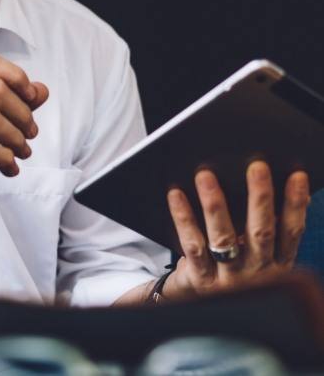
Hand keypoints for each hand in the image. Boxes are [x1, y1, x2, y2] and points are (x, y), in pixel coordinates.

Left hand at [163, 161, 309, 299]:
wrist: (202, 308)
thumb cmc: (234, 268)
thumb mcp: (259, 254)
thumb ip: (271, 226)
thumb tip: (281, 183)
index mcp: (277, 263)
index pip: (291, 231)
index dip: (295, 205)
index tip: (297, 176)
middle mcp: (256, 272)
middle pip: (261, 232)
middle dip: (260, 197)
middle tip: (256, 165)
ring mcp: (228, 278)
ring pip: (223, 237)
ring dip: (215, 205)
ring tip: (205, 175)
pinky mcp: (201, 279)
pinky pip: (192, 245)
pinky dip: (184, 218)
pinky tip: (176, 195)